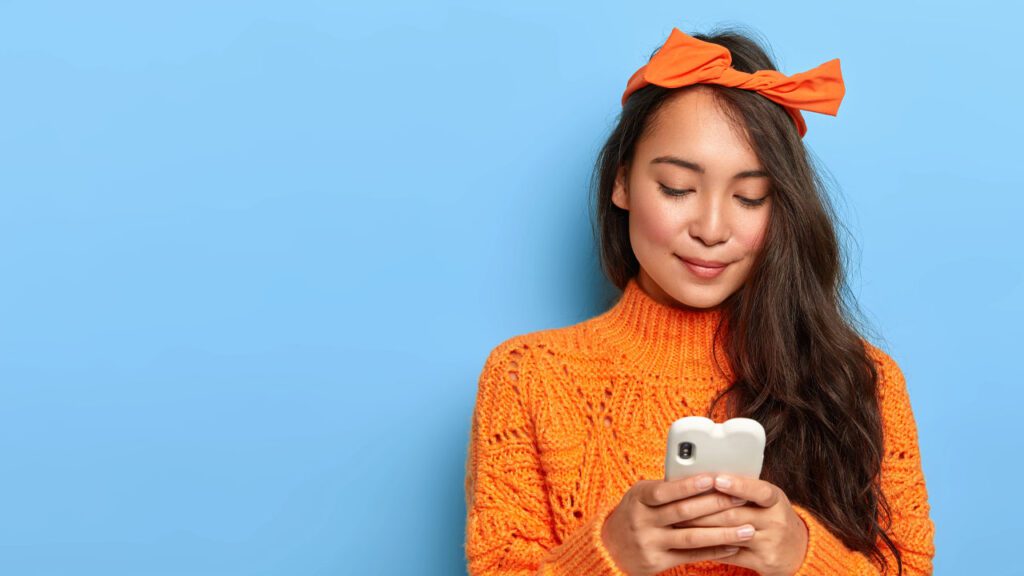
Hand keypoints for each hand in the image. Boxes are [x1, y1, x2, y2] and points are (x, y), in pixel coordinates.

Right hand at [600, 473, 753, 575]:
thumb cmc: (634, 513)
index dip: (690, 485)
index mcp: (639, 498)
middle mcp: (643, 521)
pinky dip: (714, 551)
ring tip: (748, 529)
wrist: (609, 547)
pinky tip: (733, 547)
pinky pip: (690, 556)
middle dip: (716, 505)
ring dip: (723, 533)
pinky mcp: (657, 562)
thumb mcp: (640, 495)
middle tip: (742, 499)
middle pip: (683, 513)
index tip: (714, 478)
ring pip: (691, 537)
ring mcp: (650, 543)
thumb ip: (665, 488)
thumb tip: (703, 476)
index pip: (665, 491)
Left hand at [673, 474, 808, 575]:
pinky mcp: (763, 561)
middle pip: (734, 514)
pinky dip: (710, 548)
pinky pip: (730, 555)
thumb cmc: (773, 516)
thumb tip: (708, 475)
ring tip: (680, 522)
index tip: (716, 479)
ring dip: (702, 528)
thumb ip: (745, 489)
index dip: (737, 485)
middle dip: (703, 510)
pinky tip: (693, 543)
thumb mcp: (768, 499)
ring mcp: (770, 543)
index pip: (759, 490)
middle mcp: (776, 521)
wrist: (799, 550)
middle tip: (678, 504)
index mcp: (776, 500)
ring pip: (729, 534)